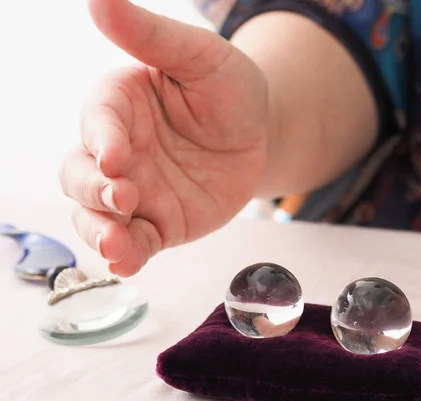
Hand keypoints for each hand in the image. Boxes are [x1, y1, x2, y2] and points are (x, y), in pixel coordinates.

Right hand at [59, 0, 269, 275]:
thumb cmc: (229, 89)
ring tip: (116, 245)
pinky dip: (124, 256)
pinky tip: (125, 263)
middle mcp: (117, 152)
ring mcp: (134, 192)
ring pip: (96, 216)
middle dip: (93, 190)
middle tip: (123, 195)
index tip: (116, 155)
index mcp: (119, 106)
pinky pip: (133, 244)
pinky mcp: (156, 223)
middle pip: (79, 176)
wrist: (260, 135)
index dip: (101, 139)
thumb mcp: (200, 57)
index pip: (96, 122)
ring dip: (99, 232)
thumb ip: (152, 36)